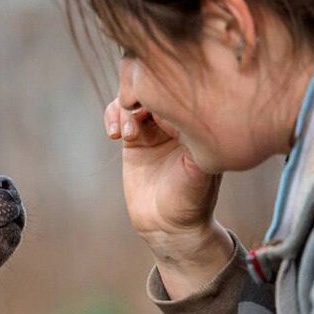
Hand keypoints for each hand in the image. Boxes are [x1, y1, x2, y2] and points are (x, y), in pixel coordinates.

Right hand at [104, 98, 233, 297]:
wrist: (168, 227)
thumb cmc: (191, 200)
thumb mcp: (199, 169)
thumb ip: (194, 139)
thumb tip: (188, 108)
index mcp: (200, 120)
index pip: (180, 89)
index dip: (162, 89)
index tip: (152, 103)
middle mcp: (178, 120)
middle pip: (155, 87)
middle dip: (140, 94)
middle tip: (134, 113)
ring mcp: (155, 127)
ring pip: (135, 97)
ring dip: (124, 108)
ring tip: (126, 134)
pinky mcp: (134, 138)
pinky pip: (119, 113)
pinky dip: (112, 116)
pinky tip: (115, 134)